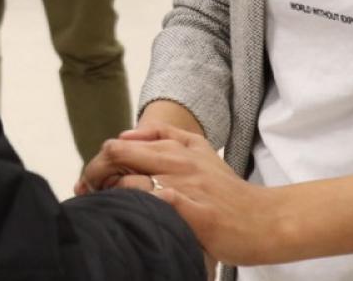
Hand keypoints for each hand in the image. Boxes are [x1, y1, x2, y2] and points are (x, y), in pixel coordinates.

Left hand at [99, 125, 283, 266]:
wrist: (264, 219)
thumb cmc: (227, 191)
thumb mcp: (199, 151)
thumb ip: (164, 136)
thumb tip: (125, 133)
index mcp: (175, 149)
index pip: (117, 145)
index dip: (96, 165)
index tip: (89, 184)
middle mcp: (177, 164)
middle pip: (117, 157)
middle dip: (92, 177)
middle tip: (88, 196)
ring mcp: (187, 188)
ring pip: (130, 183)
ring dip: (111, 198)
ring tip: (108, 213)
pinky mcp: (197, 214)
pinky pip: (160, 205)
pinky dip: (142, 210)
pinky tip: (136, 220)